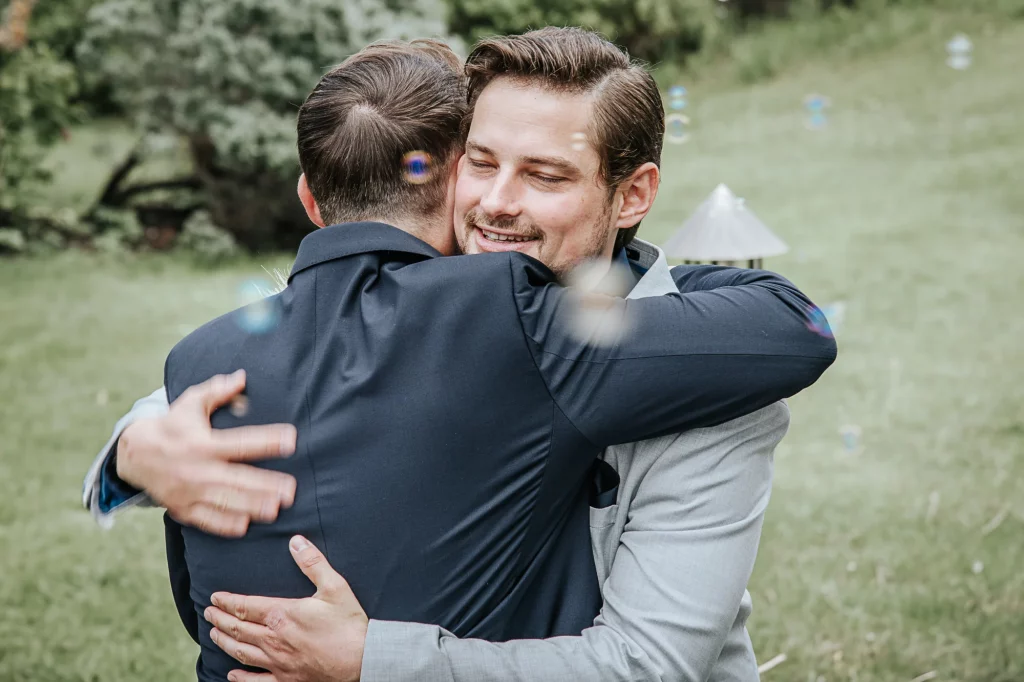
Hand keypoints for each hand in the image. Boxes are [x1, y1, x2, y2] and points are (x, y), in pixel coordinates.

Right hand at [116, 370, 297, 536]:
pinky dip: (224, 524)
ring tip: (275, 509)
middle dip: (264, 485)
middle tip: (291, 489)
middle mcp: (197, 469)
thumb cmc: (171, 426)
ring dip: (251, 506)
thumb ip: (217, 391)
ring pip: (225, 502)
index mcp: (203, 443)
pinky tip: (245, 526)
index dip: (266, 441)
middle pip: (236, 478)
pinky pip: (205, 520)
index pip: (240, 442)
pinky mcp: (183, 508)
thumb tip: (242, 377)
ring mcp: (190, 491)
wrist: (134, 454)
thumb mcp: (190, 403)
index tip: (291, 439)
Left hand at [205, 535, 368, 681]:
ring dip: (224, 642)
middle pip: (238, 628)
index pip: (245, 606)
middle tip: (208, 613)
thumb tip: (295, 541)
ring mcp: (278, 663)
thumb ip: (312, 563)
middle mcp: (274, 639)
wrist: (362, 659)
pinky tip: (232, 675)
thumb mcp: (335, 586)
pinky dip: (241, 678)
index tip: (215, 597)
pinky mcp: (286, 680)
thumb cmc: (349, 624)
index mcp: (283, 614)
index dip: (227, 601)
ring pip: (241, 652)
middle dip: (220, 619)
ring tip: (214, 635)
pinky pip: (256, 681)